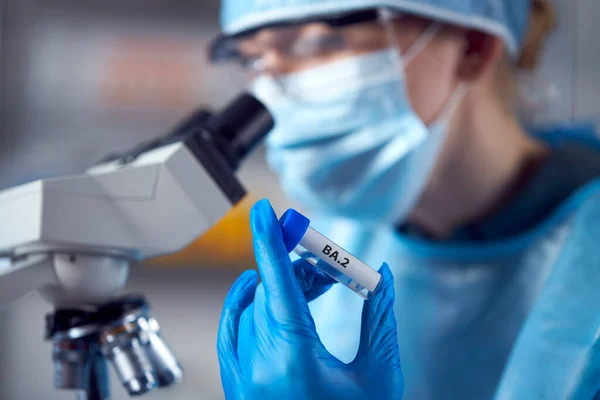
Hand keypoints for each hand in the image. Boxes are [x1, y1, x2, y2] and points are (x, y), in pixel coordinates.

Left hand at [217, 199, 403, 399]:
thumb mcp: (378, 376)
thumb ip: (379, 319)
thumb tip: (381, 276)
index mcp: (295, 359)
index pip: (278, 284)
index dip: (270, 241)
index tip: (263, 210)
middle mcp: (260, 366)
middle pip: (271, 293)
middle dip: (299, 270)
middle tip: (328, 266)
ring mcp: (244, 379)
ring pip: (253, 310)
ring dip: (280, 288)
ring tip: (314, 287)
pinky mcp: (239, 388)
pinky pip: (231, 333)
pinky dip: (242, 306)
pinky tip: (256, 290)